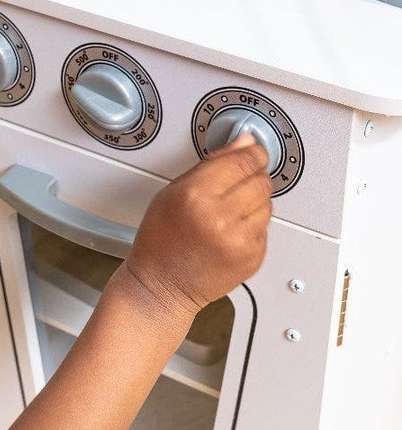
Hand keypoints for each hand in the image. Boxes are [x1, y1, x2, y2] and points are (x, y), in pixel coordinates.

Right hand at [122, 134, 271, 327]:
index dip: (252, 152)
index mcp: (196, 196)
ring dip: (254, 201)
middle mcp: (221, 218)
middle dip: (252, 176)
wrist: (162, 286)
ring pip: (268, 203)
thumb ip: (210, 165)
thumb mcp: (171, 192)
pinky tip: (230, 231)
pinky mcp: (253, 257)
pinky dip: (253, 225)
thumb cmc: (160, 239)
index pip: (243, 161)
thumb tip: (243, 144)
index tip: (253, 150)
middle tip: (235, 183)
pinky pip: (265, 228)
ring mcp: (240, 240)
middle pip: (261, 180)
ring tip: (229, 211)